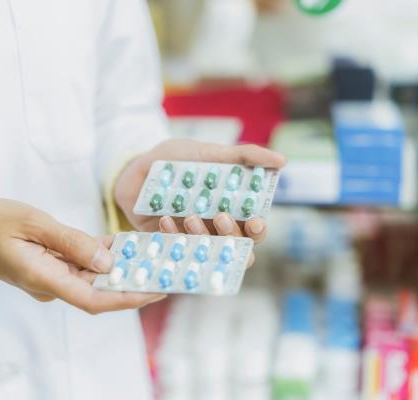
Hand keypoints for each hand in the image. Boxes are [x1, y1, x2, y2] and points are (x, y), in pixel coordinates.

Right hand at [0, 199, 164, 313]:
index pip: (94, 299)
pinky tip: (126, 243)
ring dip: (123, 267)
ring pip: (96, 277)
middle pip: (101, 290)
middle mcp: (53, 284)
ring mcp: (53, 277)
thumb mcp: (31, 222)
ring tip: (156, 252)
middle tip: (170, 266)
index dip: (129, 298)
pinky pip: (84, 265)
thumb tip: (107, 260)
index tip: (158, 290)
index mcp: (45, 278)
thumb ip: (70, 241)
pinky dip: (104, 256)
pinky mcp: (53, 267)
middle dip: (136, 280)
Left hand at [114, 139, 285, 243]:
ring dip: (202, 236)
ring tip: (188, 216)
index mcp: (231, 210)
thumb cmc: (177, 160)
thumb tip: (282, 161)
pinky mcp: (167, 244)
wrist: (134, 169)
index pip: (254, 229)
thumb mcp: (209, 152)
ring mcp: (191, 239)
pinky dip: (173, 236)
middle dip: (231, 235)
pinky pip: (176, 250)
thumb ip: (244, 156)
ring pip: (207, 252)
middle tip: (220, 216)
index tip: (254, 220)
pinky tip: (164, 219)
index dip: (257, 230)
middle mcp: (214, 229)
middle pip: (235, 247)